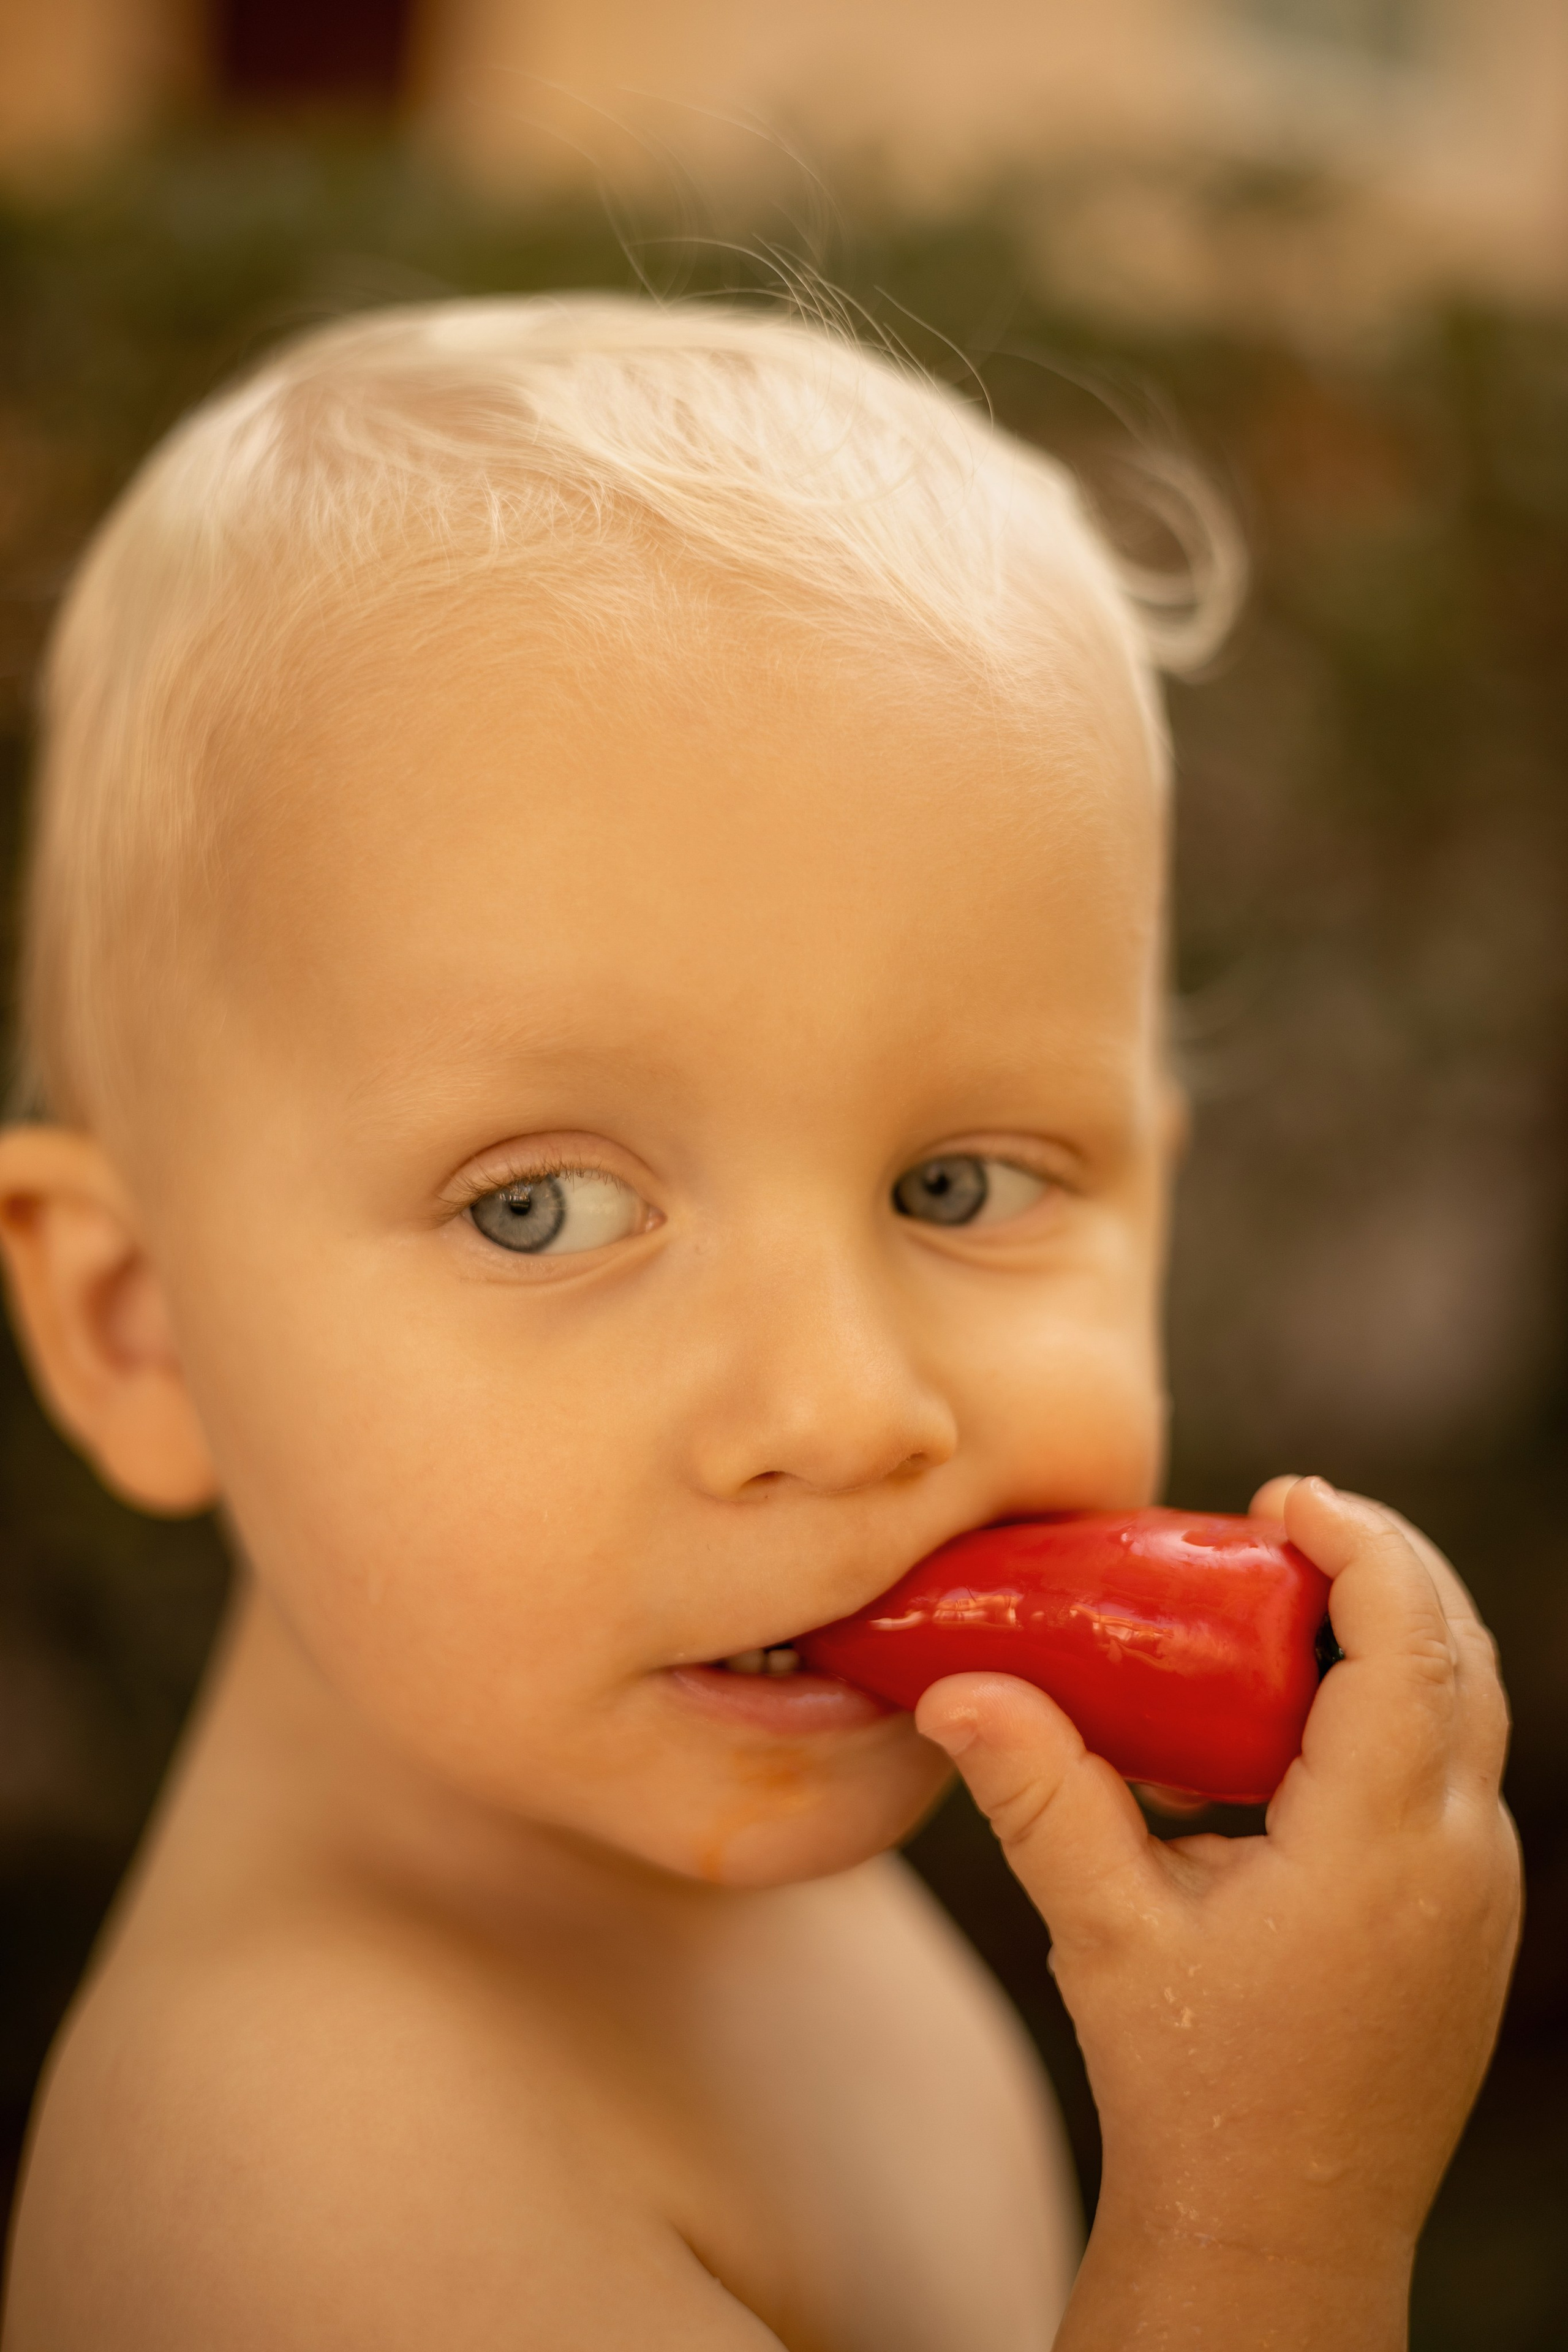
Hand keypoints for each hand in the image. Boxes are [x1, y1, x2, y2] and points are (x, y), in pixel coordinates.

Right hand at [915, 1477, 1520, 2349]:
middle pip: (1461, 1653)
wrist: (1278, 2238)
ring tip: (1283, 1606)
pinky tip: (1304, 1720)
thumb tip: (952, 1686)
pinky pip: (1459, 1773)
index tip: (1281, 1494)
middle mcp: (1462, 1858)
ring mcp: (1482, 1896)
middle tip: (1278, 1527)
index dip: (1360, 1540)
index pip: (1409, 1641)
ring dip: (1395, 1634)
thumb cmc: (1190, 2090)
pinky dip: (1400, 1706)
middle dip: (1382, 1564)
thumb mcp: (1105, 1930)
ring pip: (1470, 1711)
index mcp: (1382, 1845)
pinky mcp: (1473, 1924)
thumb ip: (1039, 1795)